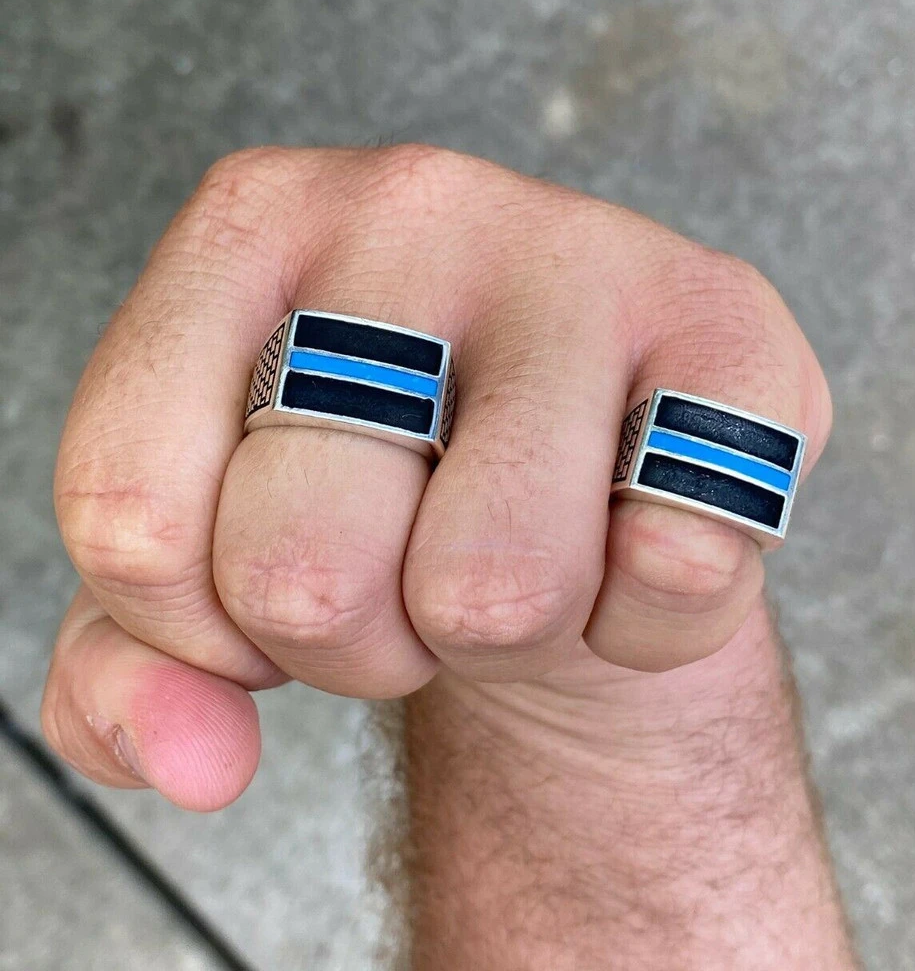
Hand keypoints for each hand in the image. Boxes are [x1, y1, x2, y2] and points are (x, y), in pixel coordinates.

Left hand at [42, 145, 830, 809]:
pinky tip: (629, 543)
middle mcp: (408, 205)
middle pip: (303, 572)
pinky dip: (643, 625)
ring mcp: (581, 256)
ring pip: (492, 590)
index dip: (195, 623)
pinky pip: (671, 574)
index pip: (132, 515)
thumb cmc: (383, 509)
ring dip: (499, 640)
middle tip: (405, 573)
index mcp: (248, 231)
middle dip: (358, 641)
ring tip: (515, 554)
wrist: (579, 484)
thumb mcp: (209, 583)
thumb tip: (186, 765)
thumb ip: (125, 682)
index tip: (254, 592)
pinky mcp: (734, 330)